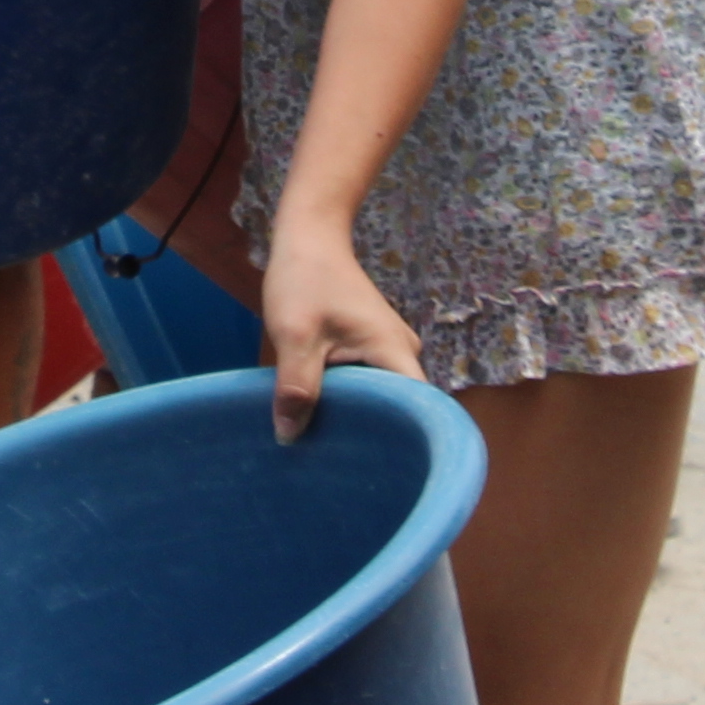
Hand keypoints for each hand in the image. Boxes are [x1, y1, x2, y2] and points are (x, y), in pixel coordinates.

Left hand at [257, 213, 425, 442]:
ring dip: (353, 414)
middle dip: (367, 434)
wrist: (309, 237)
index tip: (368, 467)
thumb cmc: (305, 279)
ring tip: (326, 447)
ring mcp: (388, 350)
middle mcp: (402, 353)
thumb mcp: (295, 334)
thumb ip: (296, 386)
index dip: (396, 441)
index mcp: (394, 351)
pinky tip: (321, 416)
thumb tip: (289, 437)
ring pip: (377, 395)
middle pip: (395, 407)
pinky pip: (366, 382)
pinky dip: (346, 396)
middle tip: (336, 465)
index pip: (415, 410)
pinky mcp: (371, 348)